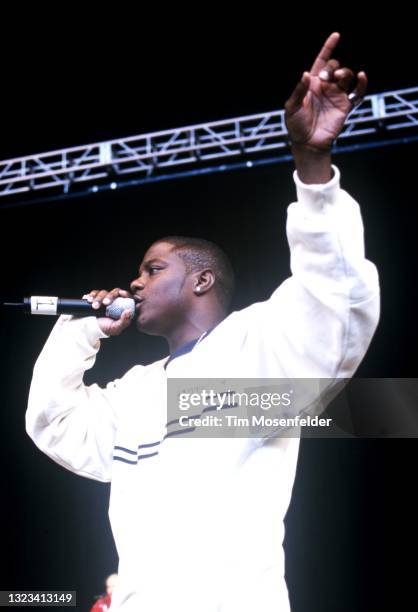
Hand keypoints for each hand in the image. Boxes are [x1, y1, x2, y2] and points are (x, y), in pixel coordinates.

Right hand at [83, 288, 132, 335]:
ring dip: (99, 298)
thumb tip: (129, 310)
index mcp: (122, 308)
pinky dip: (92, 295)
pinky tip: (90, 300)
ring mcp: (105, 299)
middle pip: (116, 292)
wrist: (91, 329)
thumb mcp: (115, 328)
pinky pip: (95, 293)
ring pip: (104, 292)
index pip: (127, 297)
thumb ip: (124, 321)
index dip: (126, 294)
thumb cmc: (105, 328)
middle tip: (105, 303)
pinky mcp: (96, 298)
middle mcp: (114, 302)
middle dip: (110, 296)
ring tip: (94, 307)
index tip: (122, 293)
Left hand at [284, 32, 366, 151]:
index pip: (321, 61)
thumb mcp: (291, 107)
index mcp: (312, 84)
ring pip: (347, 75)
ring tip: (339, 78)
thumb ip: (299, 91)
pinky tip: (361, 77)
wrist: (307, 143)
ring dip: (345, 72)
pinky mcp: (345, 106)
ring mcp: (336, 95)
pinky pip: (357, 91)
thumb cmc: (296, 126)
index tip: (336, 36)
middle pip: (335, 67)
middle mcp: (325, 87)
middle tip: (324, 78)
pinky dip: (361, 83)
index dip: (328, 48)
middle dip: (331, 68)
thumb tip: (306, 74)